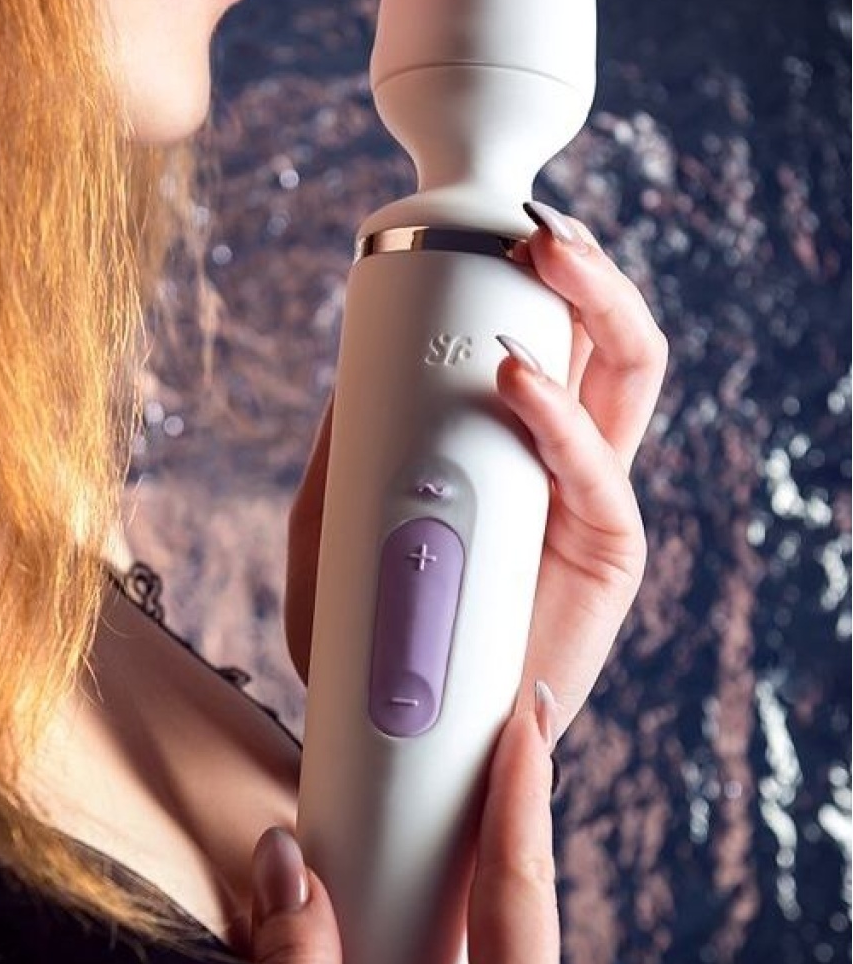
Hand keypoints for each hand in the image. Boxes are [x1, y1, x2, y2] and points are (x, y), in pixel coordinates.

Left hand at [285, 202, 667, 739]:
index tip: (475, 232)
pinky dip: (561, 421)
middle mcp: (563, 460)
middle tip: (526, 225)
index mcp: (512, 445)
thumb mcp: (333, 536)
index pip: (544, 340)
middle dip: (579, 267)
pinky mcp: (606, 560)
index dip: (528, 280)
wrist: (410, 738)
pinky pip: (600, 476)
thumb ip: (342, 464)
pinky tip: (517, 386)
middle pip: (602, 338)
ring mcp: (590, 503)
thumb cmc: (375, 635)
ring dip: (600, 304)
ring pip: (630, 378)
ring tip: (546, 258)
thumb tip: (342, 383)